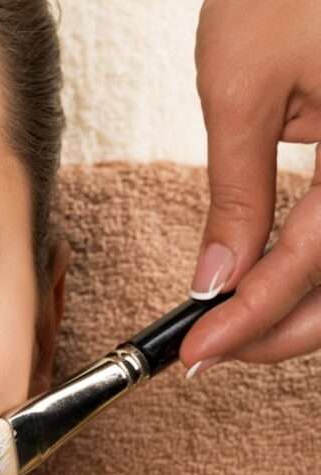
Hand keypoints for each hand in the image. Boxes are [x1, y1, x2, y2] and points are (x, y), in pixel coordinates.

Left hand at [181, 0, 320, 379]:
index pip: (312, 258)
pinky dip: (317, 266)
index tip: (198, 353)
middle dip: (283, 329)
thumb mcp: (243, 88)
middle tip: (213, 350)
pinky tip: (272, 279)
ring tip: (235, 324)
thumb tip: (217, 277)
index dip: (251, 315)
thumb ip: (237, 191)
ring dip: (303, 306)